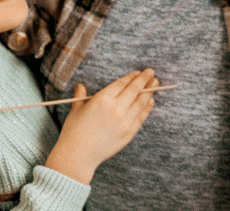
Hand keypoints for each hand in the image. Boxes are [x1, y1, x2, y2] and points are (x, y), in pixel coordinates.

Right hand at [44, 69, 157, 183]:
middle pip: (135, 90)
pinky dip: (147, 108)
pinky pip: (141, 117)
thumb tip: (80, 86)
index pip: (122, 83)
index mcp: (102, 99)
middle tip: (151, 72)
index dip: (131, 76)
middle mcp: (116, 108)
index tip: (138, 72)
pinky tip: (150, 102)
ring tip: (155, 84)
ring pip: (141, 102)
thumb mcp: (76, 110)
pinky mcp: (129, 133)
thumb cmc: (74, 132)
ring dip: (149, 92)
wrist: (78, 156)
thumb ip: (80, 96)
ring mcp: (124, 121)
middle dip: (144, 79)